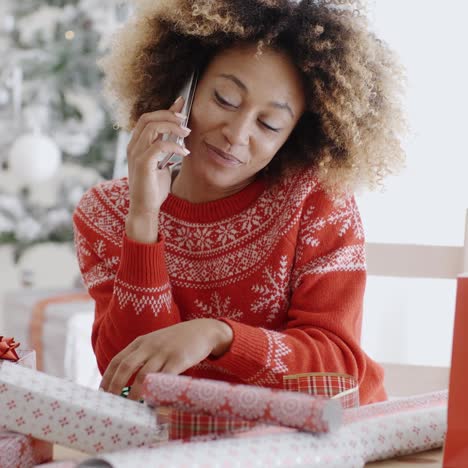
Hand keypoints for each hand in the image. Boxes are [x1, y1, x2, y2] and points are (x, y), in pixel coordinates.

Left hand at [99, 319, 232, 400]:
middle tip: (111, 403)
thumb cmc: (177, 341)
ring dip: (134, 393)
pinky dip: (156, 391)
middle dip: (116, 386)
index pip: (117, 359)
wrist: (203, 330)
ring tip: (129, 407)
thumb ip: (142, 355)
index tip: (102, 393)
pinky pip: (164, 378)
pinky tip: (151, 401)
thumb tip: (125, 380)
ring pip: (143, 375)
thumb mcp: (156, 342)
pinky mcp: (178, 359)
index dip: (108, 377)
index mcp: (141, 342)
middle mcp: (150, 346)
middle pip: (126, 366)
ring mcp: (164, 352)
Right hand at [125, 96, 190, 241]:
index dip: (165, 110)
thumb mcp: (161, 164)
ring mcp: (136, 154)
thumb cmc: (153, 188)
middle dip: (169, 114)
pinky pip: (159, 146)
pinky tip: (184, 152)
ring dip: (173, 127)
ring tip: (187, 133)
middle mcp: (133, 146)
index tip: (182, 104)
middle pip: (148, 118)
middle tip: (186, 120)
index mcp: (136, 144)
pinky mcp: (143, 164)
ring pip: (152, 127)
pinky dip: (174, 146)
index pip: (148, 118)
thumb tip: (178, 137)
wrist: (145, 208)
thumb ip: (165, 150)